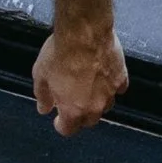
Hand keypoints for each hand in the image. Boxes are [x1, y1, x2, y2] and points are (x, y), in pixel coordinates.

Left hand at [33, 21, 125, 136]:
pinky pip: (117, 89)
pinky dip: (110, 86)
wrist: (83, 32)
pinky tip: (103, 77)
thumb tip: (43, 107)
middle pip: (88, 121)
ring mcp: (110, 92)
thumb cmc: (61, 53)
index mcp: (73, 110)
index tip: (58, 120)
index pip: (68, 130)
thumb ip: (43, 96)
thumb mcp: (40, 75)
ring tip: (86, 88)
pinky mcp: (121, 77)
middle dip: (79, 116)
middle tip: (71, 103)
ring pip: (105, 106)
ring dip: (96, 102)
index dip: (61, 125)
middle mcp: (94, 106)